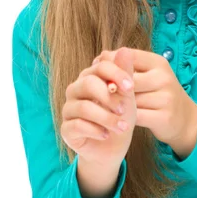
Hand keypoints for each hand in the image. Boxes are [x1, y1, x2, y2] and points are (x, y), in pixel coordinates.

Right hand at [61, 47, 136, 169]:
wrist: (113, 148)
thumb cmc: (120, 118)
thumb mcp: (127, 97)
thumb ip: (124, 74)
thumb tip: (124, 49)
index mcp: (90, 77)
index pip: (100, 66)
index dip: (116, 74)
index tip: (131, 86)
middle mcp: (75, 90)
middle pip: (88, 83)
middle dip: (109, 97)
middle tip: (124, 110)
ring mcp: (68, 109)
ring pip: (84, 107)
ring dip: (107, 118)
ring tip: (122, 127)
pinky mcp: (65, 128)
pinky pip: (77, 126)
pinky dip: (96, 131)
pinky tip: (106, 135)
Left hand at [93, 48, 196, 157]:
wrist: (185, 119)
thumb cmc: (159, 94)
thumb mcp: (148, 75)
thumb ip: (127, 67)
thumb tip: (99, 58)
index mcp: (158, 62)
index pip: (127, 57)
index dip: (110, 64)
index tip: (97, 72)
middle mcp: (163, 77)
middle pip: (126, 80)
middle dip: (110, 87)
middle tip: (95, 92)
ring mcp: (166, 98)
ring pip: (129, 100)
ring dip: (114, 105)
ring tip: (102, 106)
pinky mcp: (164, 117)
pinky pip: (135, 117)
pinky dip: (123, 119)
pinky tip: (114, 120)